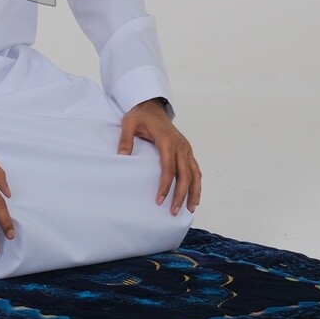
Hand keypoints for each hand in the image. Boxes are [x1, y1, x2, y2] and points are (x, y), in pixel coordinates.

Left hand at [117, 98, 201, 215]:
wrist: (152, 106)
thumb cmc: (140, 115)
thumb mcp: (129, 122)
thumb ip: (125, 139)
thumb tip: (122, 156)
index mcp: (167, 141)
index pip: (169, 168)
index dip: (166, 185)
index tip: (160, 200)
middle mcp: (180, 146)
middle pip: (185, 174)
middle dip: (180, 195)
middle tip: (173, 212)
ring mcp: (186, 148)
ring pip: (195, 173)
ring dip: (194, 192)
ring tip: (190, 209)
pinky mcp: (187, 150)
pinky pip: (196, 169)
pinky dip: (197, 183)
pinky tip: (194, 197)